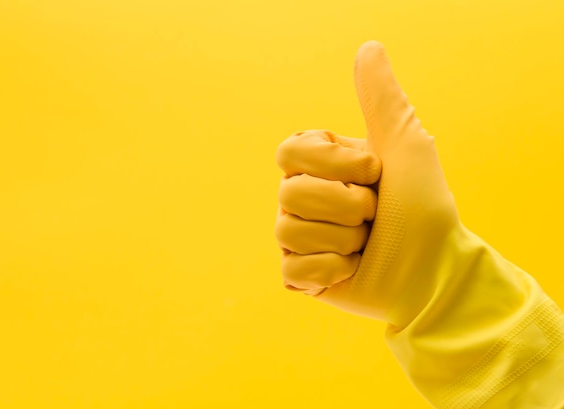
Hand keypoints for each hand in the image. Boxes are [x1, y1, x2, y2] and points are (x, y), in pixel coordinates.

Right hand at [275, 41, 457, 325]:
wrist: (437, 275)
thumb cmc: (425, 209)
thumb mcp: (406, 147)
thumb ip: (382, 99)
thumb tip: (368, 47)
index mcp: (321, 166)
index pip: (289, 151)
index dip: (333, 164)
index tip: (374, 173)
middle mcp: (303, 198)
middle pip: (290, 194)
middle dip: (347, 207)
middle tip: (374, 215)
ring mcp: (299, 237)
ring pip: (290, 232)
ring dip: (343, 240)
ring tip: (366, 244)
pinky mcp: (300, 275)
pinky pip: (294, 270)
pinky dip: (332, 271)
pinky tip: (351, 270)